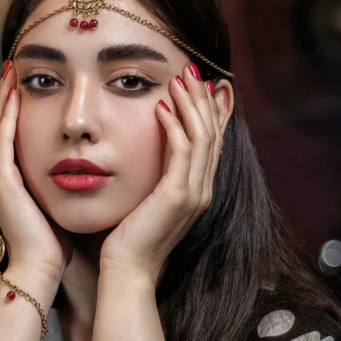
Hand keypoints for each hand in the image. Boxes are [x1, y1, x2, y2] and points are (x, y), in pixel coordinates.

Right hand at [0, 62, 72, 281]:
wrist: (42, 268)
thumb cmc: (56, 244)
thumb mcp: (59, 206)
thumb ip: (63, 186)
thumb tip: (84, 172)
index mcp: (17, 182)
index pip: (13, 137)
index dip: (17, 111)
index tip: (28, 86)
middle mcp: (3, 177)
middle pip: (1, 127)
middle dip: (6, 98)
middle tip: (12, 69)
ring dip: (3, 99)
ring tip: (10, 72)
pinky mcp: (2, 184)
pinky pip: (1, 142)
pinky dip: (5, 117)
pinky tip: (12, 95)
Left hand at [99, 64, 223, 284]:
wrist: (127, 271)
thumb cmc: (130, 238)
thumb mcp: (148, 201)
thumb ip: (157, 177)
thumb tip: (151, 153)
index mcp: (197, 190)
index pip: (210, 141)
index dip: (208, 110)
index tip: (199, 83)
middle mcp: (203, 189)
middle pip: (212, 133)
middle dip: (203, 98)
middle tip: (191, 69)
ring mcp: (194, 193)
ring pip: (202, 136)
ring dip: (191, 103)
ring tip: (179, 77)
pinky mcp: (177, 195)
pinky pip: (182, 150)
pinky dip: (174, 124)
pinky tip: (161, 106)